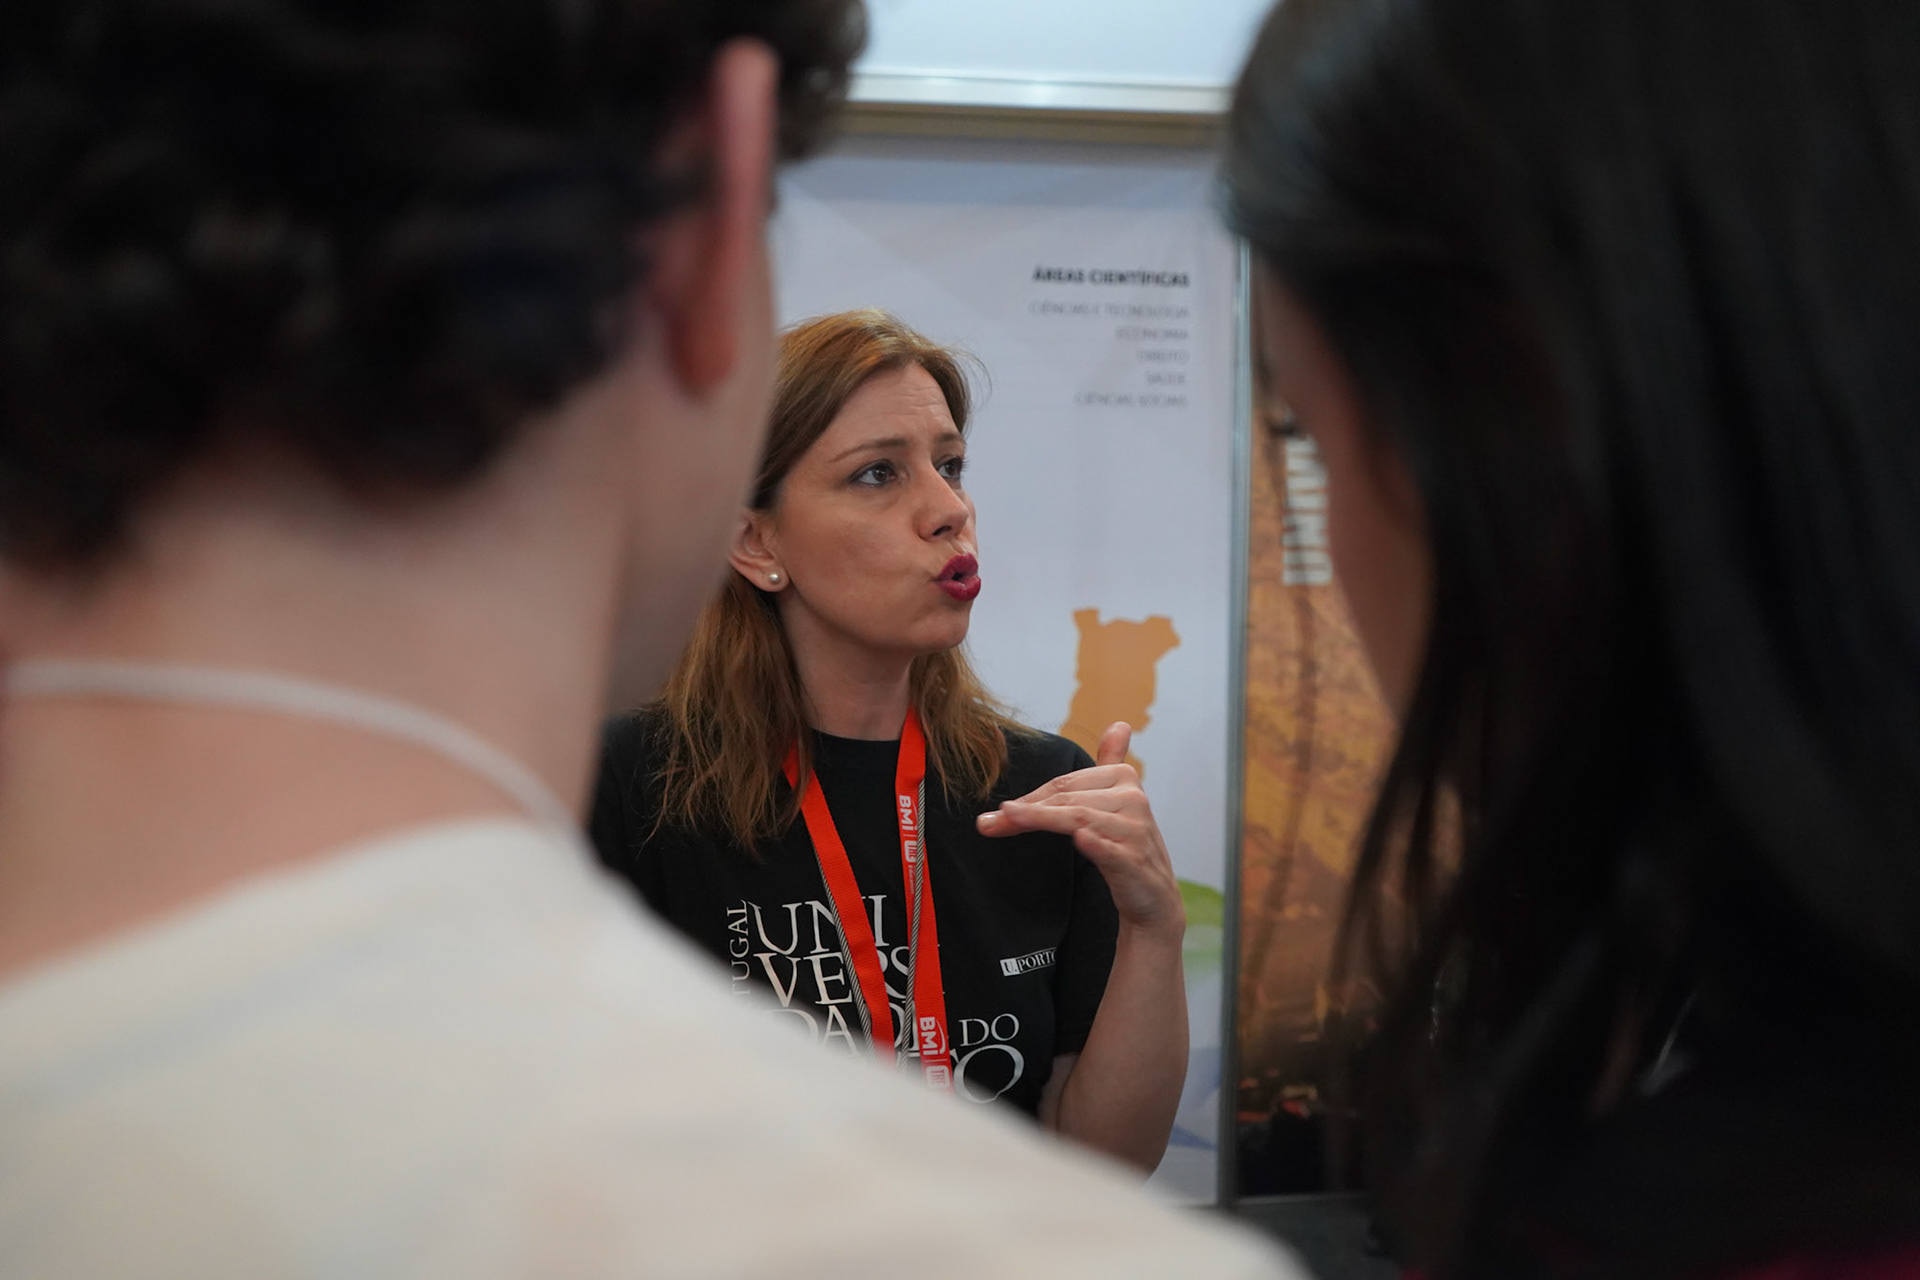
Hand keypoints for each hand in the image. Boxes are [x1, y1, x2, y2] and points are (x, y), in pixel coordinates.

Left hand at [976, 723, 1184, 937]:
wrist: (1153, 895)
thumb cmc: (1127, 845)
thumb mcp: (1118, 802)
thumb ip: (1111, 763)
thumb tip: (1119, 724)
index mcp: (1124, 779)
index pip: (1066, 783)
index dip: (1030, 797)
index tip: (998, 811)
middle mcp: (1133, 800)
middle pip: (1067, 799)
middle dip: (1024, 811)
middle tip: (987, 823)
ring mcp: (1135, 830)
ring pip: (1079, 818)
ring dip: (1038, 820)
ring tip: (1006, 822)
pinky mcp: (1135, 861)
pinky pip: (1108, 848)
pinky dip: (1092, 843)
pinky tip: (1079, 840)